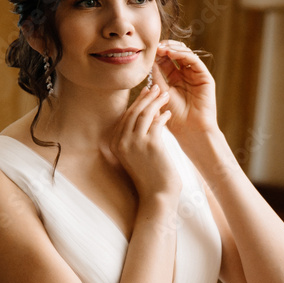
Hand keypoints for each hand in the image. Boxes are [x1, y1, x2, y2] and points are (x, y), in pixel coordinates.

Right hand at [107, 84, 180, 201]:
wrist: (157, 194)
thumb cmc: (149, 175)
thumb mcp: (136, 154)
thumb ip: (136, 136)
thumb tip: (146, 114)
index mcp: (115, 144)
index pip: (125, 117)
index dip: (136, 103)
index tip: (145, 94)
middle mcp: (121, 142)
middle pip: (133, 112)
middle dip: (145, 97)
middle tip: (156, 87)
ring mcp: (135, 143)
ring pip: (145, 114)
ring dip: (156, 102)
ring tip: (165, 95)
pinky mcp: (151, 144)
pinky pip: (157, 122)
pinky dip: (163, 116)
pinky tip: (168, 113)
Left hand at [154, 40, 218, 138]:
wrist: (190, 131)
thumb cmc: (174, 118)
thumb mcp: (161, 94)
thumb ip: (156, 77)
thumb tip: (149, 60)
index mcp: (173, 80)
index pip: (164, 61)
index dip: (156, 54)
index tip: (146, 50)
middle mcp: (185, 76)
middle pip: (175, 54)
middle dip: (164, 48)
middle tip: (154, 46)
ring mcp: (195, 76)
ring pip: (185, 54)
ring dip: (172, 48)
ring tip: (162, 48)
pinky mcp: (205, 77)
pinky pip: (194, 60)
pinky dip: (183, 54)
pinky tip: (172, 52)